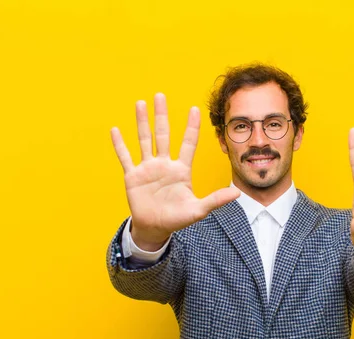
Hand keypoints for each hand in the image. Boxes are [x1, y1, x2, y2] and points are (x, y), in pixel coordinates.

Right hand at [110, 94, 239, 250]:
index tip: (194, 109)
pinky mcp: (133, 176)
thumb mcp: (198, 210)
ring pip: (144, 140)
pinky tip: (115, 130)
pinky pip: (125, 157)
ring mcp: (148, 168)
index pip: (188, 143)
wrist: (155, 228)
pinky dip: (120, 145)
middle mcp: (164, 164)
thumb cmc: (177, 218)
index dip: (191, 127)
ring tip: (140, 103)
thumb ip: (215, 200)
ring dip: (141, 122)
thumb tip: (237, 194)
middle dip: (161, 115)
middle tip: (160, 95)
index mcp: (181, 170)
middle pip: (163, 134)